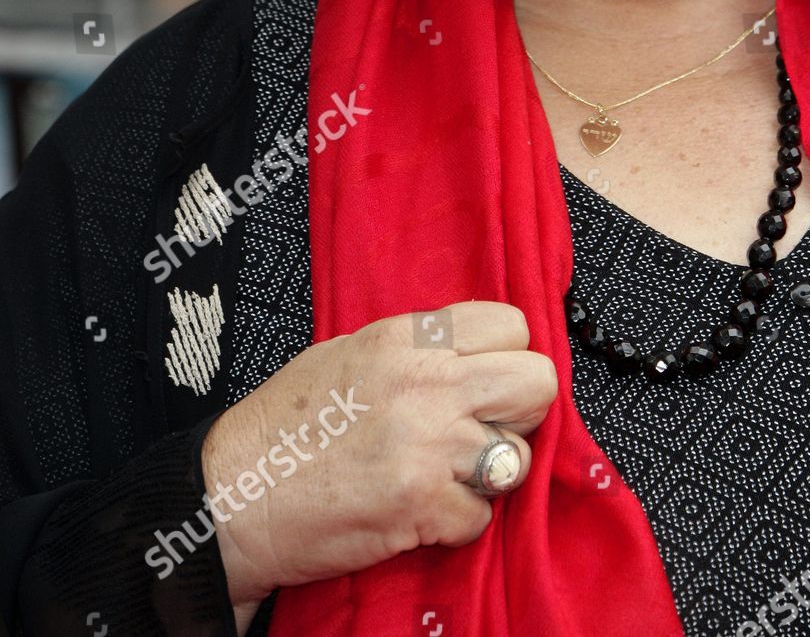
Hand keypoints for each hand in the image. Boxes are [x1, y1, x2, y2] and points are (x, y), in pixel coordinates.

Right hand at [200, 301, 556, 620]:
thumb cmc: (282, 428)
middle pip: (537, 382)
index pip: (512, 326)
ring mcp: (429, 444)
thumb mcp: (350, 353)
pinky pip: (481, 515)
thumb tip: (472, 355)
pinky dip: (457, 522)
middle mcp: (427, 383)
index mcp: (408, 339)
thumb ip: (418, 348)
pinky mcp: (422, 504)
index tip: (492, 377)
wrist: (234, 497)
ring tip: (448, 474)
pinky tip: (422, 511)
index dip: (508, 356)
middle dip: (520, 410)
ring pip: (519, 455)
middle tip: (488, 427)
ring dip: (491, 473)